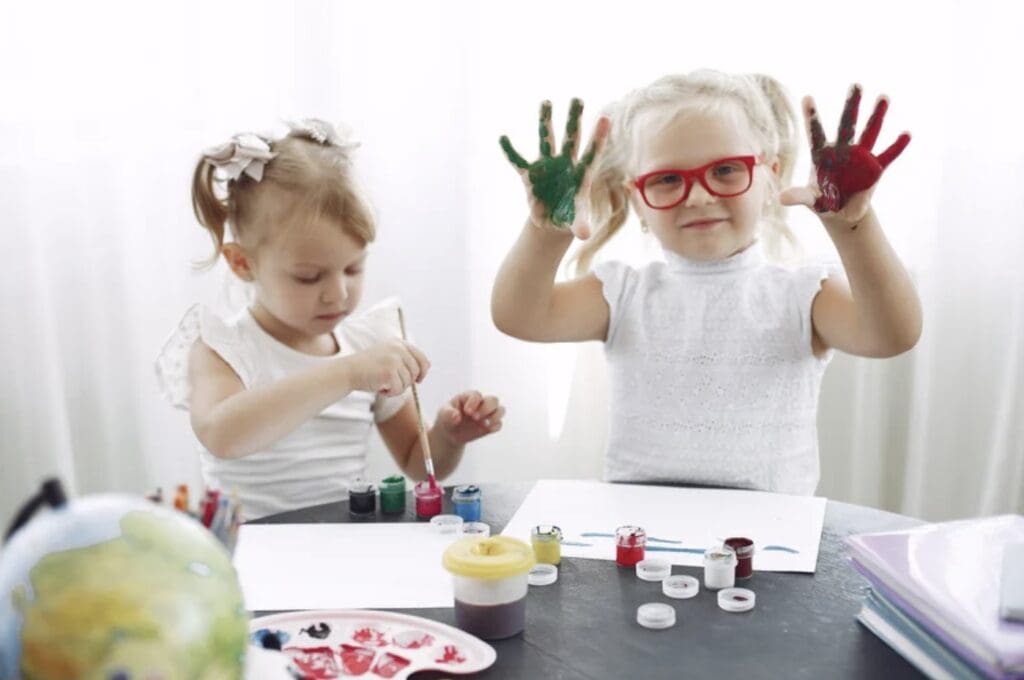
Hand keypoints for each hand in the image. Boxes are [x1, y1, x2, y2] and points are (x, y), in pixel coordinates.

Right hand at [341, 339, 429, 394]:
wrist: (348, 371)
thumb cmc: (368, 368)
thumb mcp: (389, 357)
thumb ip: (406, 359)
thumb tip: (426, 368)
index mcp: (399, 343)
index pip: (422, 358)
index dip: (423, 371)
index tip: (418, 380)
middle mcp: (399, 348)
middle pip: (416, 372)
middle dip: (407, 382)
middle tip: (392, 384)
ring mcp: (394, 359)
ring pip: (408, 382)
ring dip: (397, 388)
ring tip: (383, 384)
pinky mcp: (389, 371)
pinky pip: (399, 389)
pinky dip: (391, 393)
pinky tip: (380, 388)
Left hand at [435, 390, 503, 445]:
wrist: (450, 433)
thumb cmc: (447, 418)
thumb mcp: (443, 415)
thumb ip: (448, 414)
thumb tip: (456, 416)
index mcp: (469, 397)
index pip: (477, 395)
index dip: (474, 402)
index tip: (467, 412)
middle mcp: (481, 403)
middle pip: (493, 400)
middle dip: (486, 409)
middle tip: (475, 418)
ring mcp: (487, 414)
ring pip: (500, 410)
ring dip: (495, 417)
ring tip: (484, 424)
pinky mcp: (490, 425)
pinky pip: (499, 424)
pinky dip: (495, 427)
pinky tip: (487, 430)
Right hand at [500, 99, 609, 238]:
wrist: (553, 220)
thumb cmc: (569, 217)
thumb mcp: (576, 221)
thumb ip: (580, 224)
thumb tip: (584, 234)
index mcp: (581, 174)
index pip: (591, 153)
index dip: (598, 138)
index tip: (605, 118)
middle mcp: (565, 164)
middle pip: (571, 139)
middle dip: (574, 119)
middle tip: (578, 98)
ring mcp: (547, 166)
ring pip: (546, 140)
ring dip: (545, 121)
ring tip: (546, 101)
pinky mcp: (530, 175)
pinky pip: (518, 161)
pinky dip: (510, 151)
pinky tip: (503, 138)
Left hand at [781, 84, 909, 226]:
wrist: (841, 213)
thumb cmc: (822, 202)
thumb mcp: (811, 201)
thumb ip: (799, 197)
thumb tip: (781, 198)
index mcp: (822, 156)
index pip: (815, 133)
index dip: (811, 117)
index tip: (806, 97)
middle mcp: (842, 151)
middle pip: (846, 125)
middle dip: (851, 106)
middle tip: (855, 85)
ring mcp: (861, 157)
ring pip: (869, 132)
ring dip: (876, 115)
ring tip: (883, 96)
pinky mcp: (876, 169)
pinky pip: (888, 156)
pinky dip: (897, 146)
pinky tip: (906, 134)